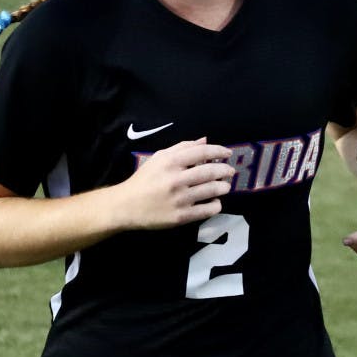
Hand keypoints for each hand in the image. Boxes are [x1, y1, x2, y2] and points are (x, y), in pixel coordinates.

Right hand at [117, 138, 234, 229]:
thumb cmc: (144, 180)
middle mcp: (176, 179)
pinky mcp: (181, 216)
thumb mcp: (159, 158)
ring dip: (223, 187)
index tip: (228, 154)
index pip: (202, 152)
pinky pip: (207, 210)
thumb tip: (204, 140)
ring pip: (212, 190)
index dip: (219, 151)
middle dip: (225, 171)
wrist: (126, 206)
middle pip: (211, 172)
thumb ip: (182, 148)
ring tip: (224, 186)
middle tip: (230, 172)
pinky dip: (216, 204)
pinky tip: (215, 202)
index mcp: (170, 162)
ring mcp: (179, 199)